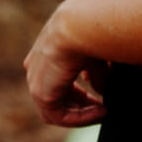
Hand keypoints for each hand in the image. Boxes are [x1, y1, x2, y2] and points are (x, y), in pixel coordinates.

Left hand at [25, 0, 109, 127]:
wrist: (81, 23)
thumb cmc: (91, 30)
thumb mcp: (95, 54)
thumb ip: (97, 74)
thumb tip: (102, 91)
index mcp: (44, 54)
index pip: (59, 81)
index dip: (80, 92)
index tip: (101, 96)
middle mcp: (36, 68)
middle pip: (57, 97)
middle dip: (81, 105)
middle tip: (103, 107)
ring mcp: (36, 82)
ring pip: (57, 110)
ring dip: (83, 114)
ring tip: (104, 111)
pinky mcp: (41, 94)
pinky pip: (61, 116)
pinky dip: (81, 118)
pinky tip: (101, 112)